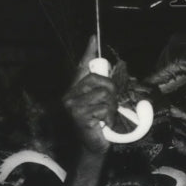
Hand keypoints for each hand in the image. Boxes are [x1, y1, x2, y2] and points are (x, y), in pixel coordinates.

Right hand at [63, 35, 114, 153]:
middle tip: (112, 104)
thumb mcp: (103, 105)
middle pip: (98, 80)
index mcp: (75, 90)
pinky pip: (104, 108)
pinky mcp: (79, 116)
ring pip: (104, 95)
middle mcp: (70, 96)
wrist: (93, 147)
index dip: (88, 52)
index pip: (81, 67)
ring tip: (107, 117)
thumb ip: (104, 91)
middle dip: (112, 90)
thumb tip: (115, 78)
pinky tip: (104, 124)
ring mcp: (72, 106)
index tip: (93, 38)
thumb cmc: (100, 125)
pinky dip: (110, 117)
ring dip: (112, 107)